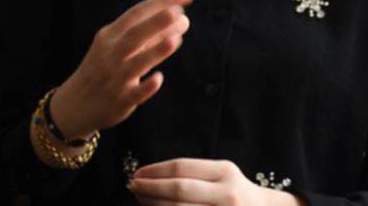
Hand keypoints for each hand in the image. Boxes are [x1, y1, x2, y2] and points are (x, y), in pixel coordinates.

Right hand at [50, 0, 193, 138]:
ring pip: (136, 63)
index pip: (136, 14)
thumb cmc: (103, 68)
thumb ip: (147, 34)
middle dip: (156, 22)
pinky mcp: (120, 101)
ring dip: (155, 51)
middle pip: (134, 35)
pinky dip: (146, 86)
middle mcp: (110, 54)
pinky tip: (159, 78)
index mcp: (109, 36)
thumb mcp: (116, 47)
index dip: (160, 2)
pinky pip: (135, 94)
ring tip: (176, 39)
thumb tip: (180, 18)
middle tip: (179, 12)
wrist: (74, 104)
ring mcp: (115, 78)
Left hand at [128, 158, 302, 205]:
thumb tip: (152, 177)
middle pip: (177, 189)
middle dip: (149, 188)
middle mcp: (226, 194)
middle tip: (132, 186)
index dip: (155, 171)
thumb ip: (194, 175)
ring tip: (139, 200)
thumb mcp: (222, 176)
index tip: (137, 173)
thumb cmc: (235, 194)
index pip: (181, 167)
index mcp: (224, 172)